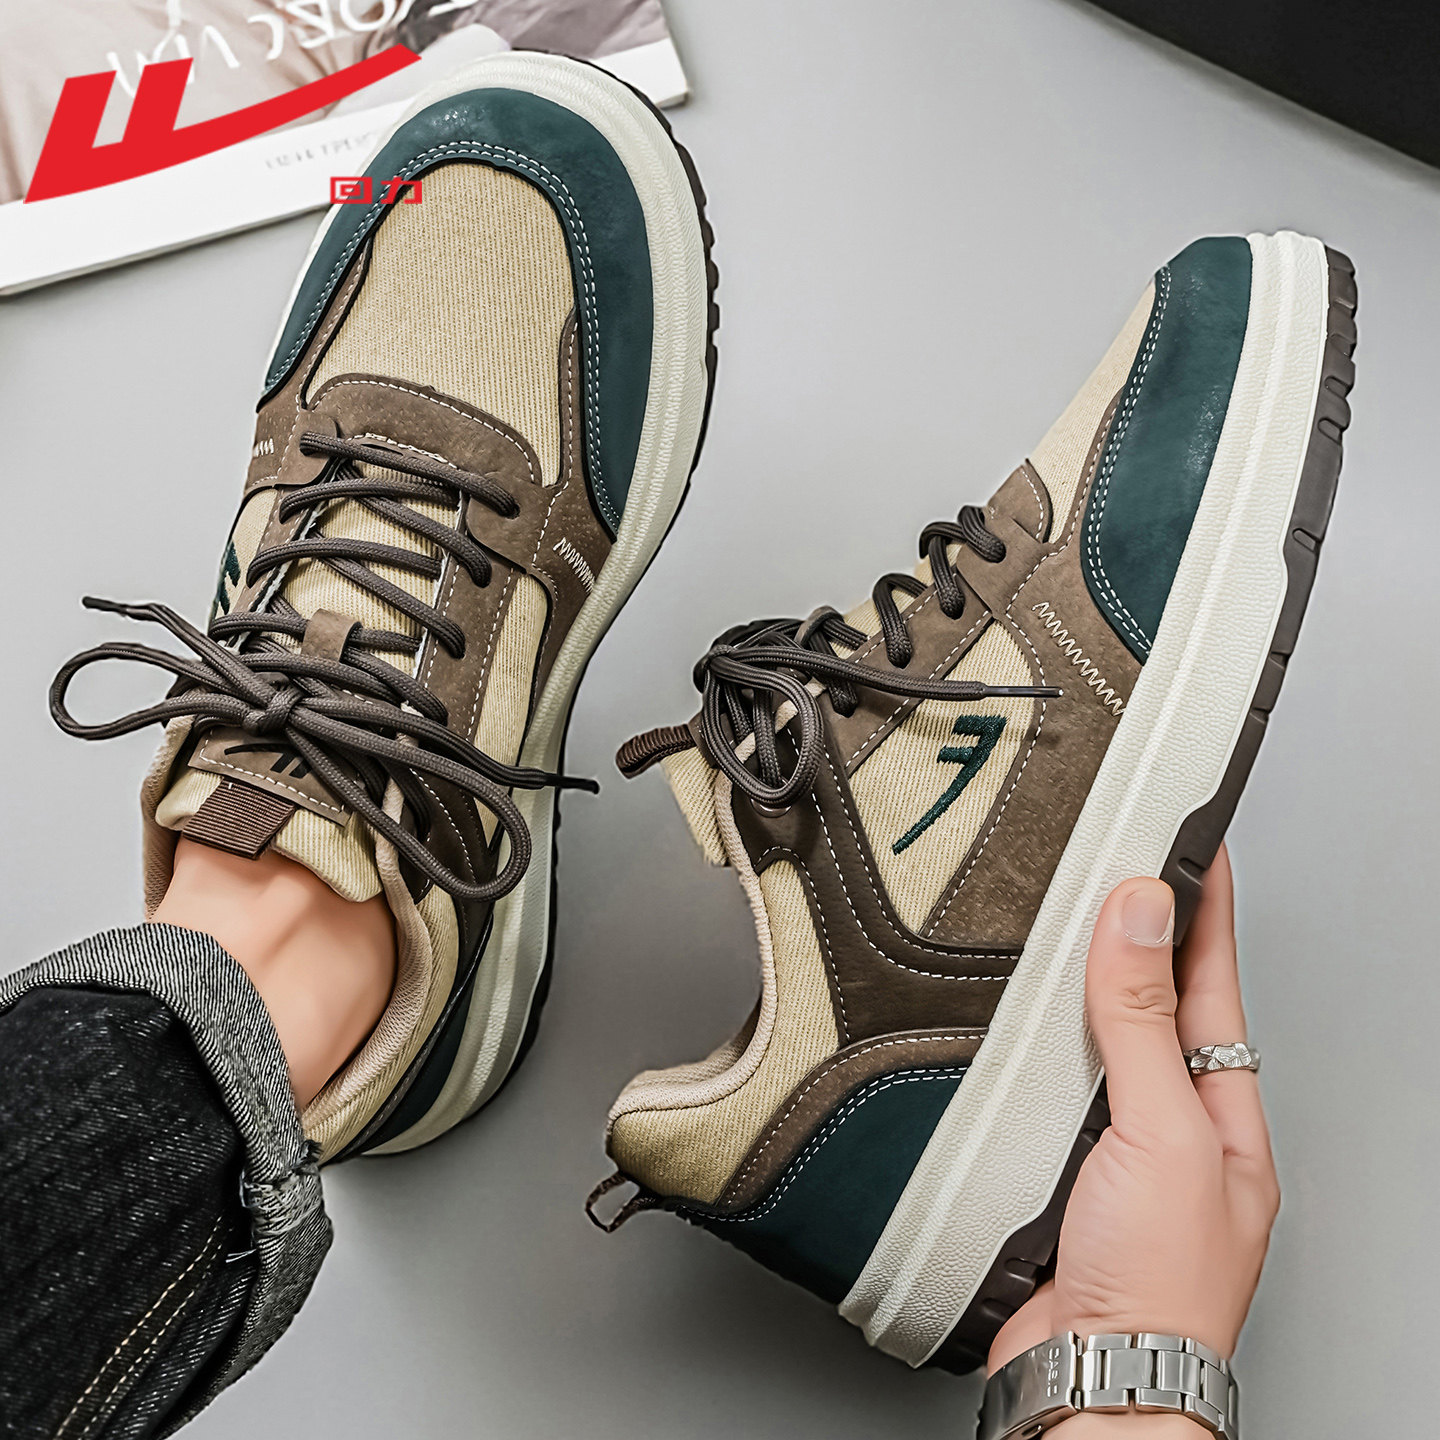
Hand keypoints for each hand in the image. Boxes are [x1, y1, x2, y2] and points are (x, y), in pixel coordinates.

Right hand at [989, 847, 1279, 1407]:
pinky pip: (1039, 1086)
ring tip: (1060, 918)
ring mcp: (1109, 1148)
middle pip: (1152, 1005)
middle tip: (1114, 860)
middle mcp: (1169, 1126)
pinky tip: (1007, 1019)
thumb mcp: (1163, 1134)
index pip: (1213, 982)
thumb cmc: (1158, 1286)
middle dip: (1134, 934)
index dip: (1200, 909)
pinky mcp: (1049, 1167)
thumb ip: (1144, 1024)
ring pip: (1091, 1043)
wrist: (1091, 1382)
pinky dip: (1024, 1044)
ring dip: (1074, 985)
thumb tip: (1139, 914)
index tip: (1190, 840)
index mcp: (1223, 1113)